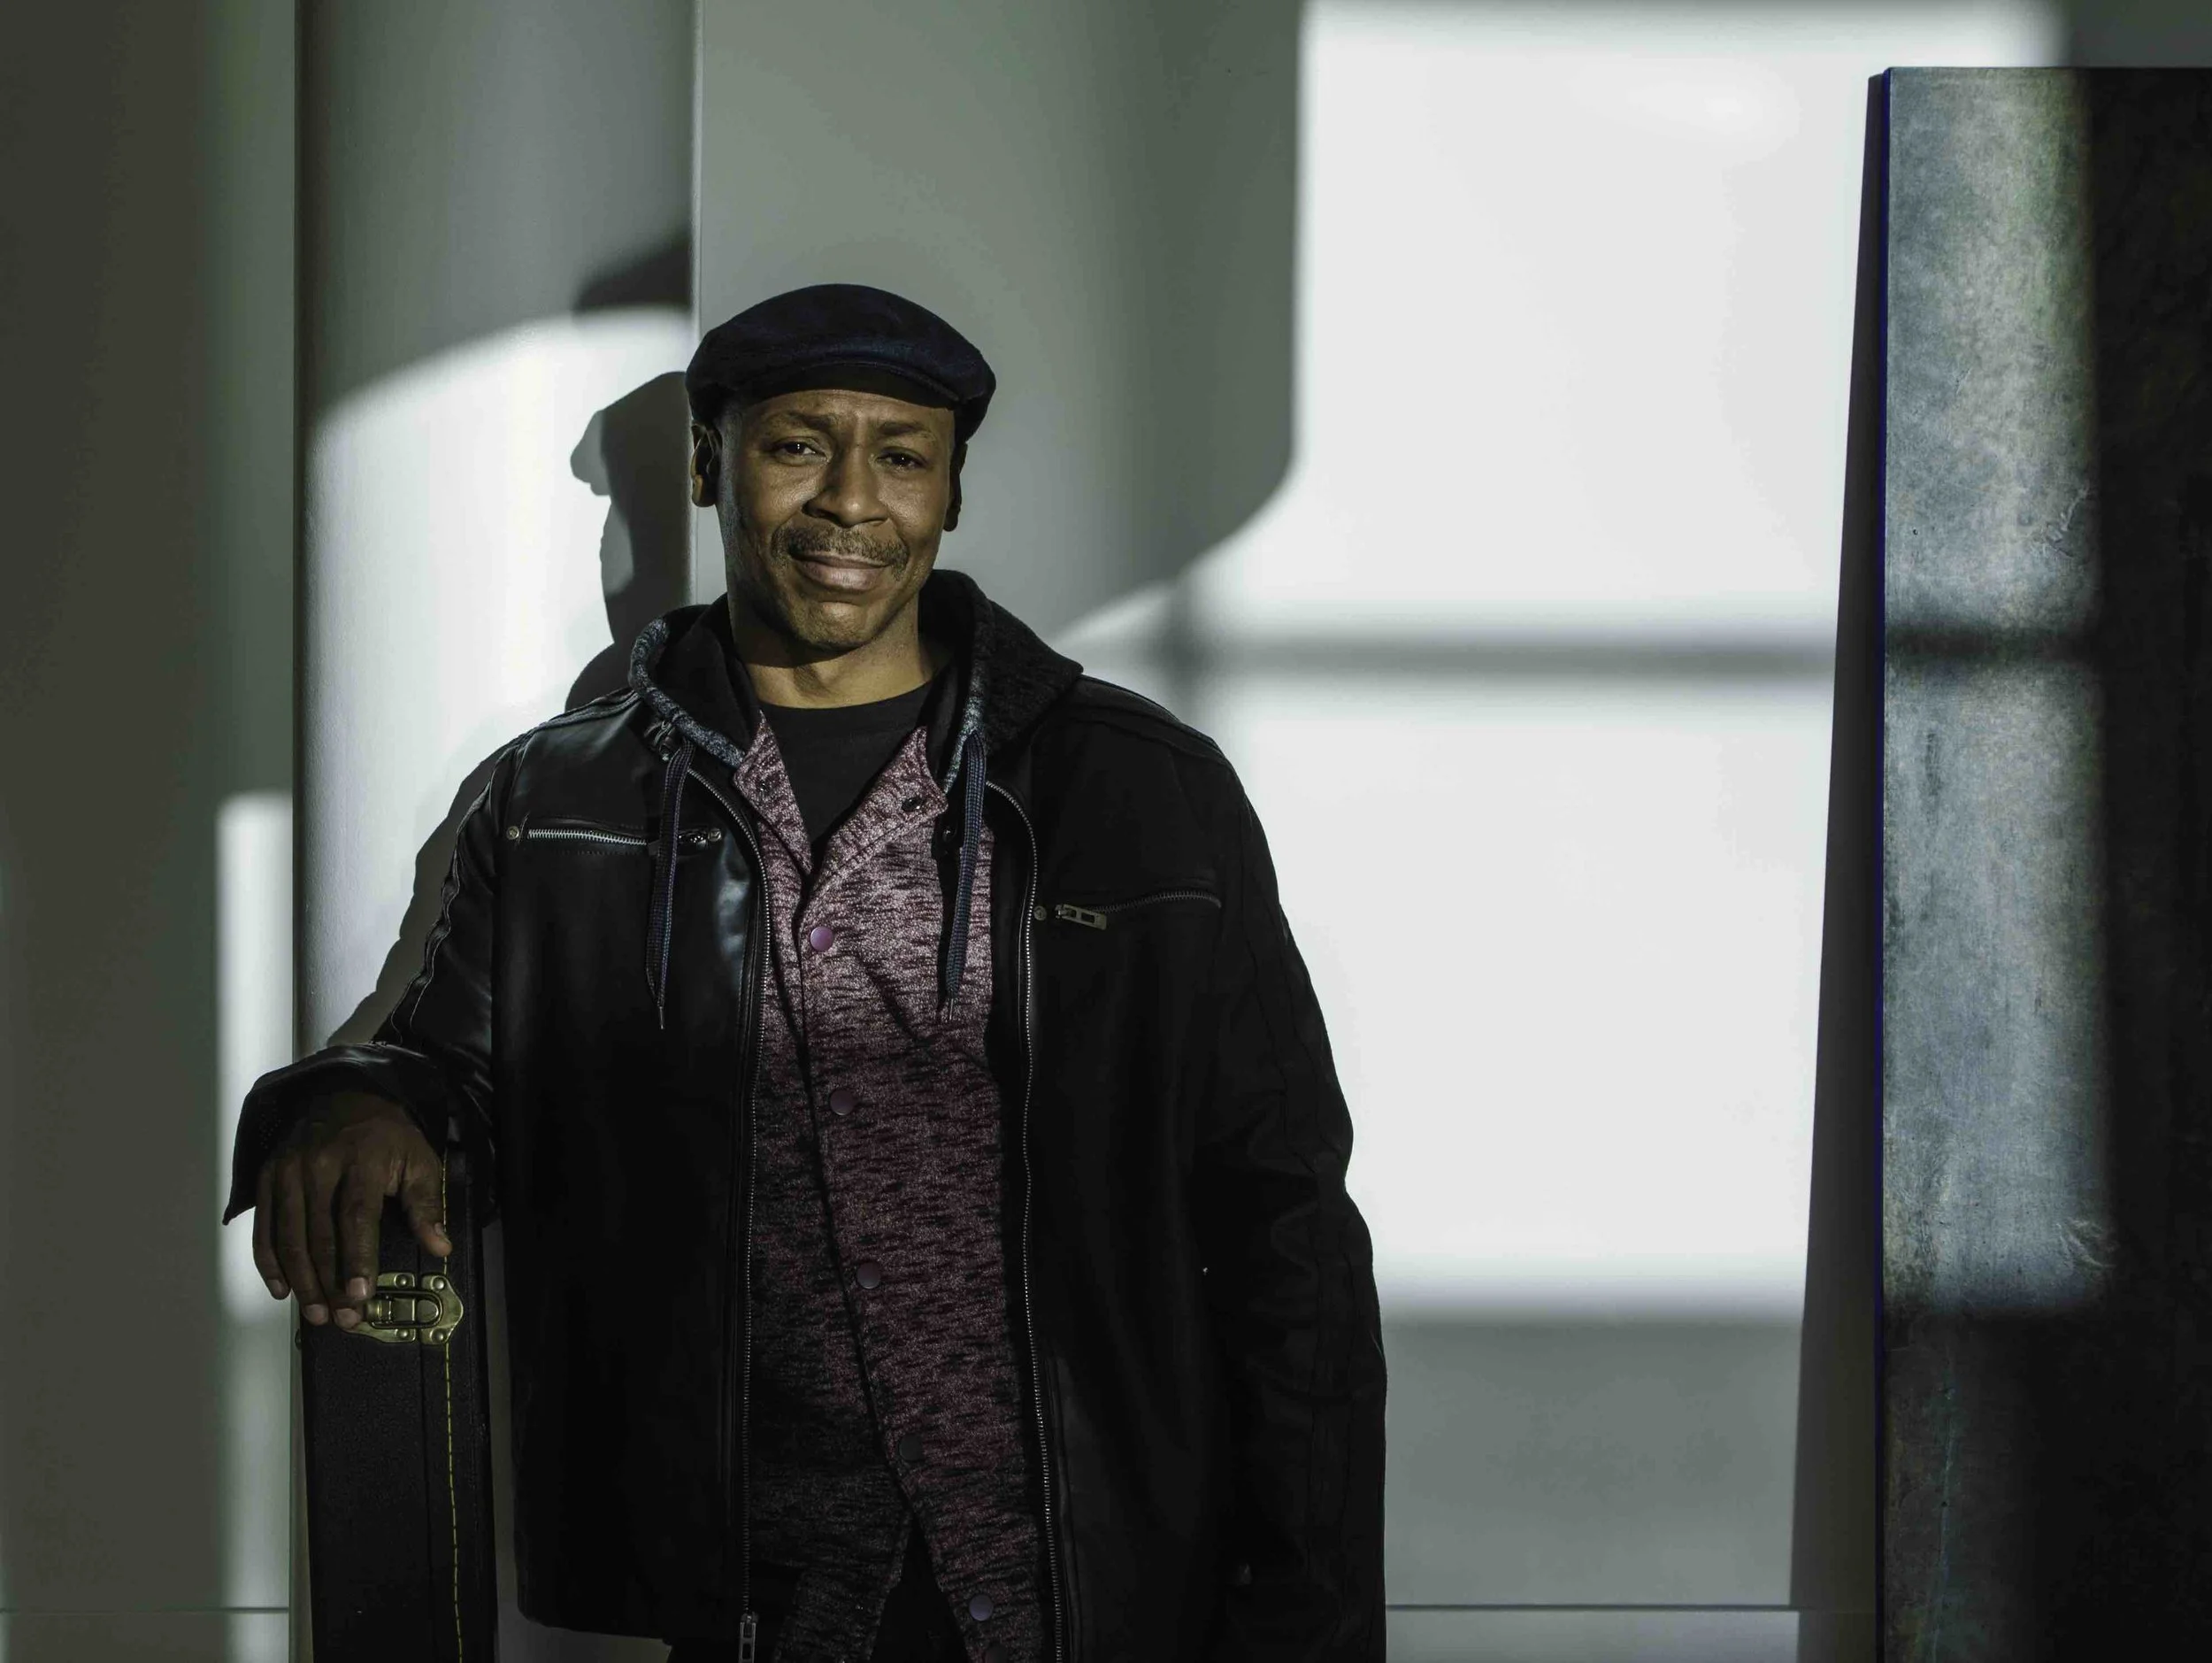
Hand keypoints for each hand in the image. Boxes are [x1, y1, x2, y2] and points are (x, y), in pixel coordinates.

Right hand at [251, 1090, 452, 1329]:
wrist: (345, 1093)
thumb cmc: (387, 1135)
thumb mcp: (419, 1159)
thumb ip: (427, 1205)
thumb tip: (441, 1247)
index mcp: (361, 1159)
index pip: (356, 1217)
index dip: (357, 1259)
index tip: (360, 1295)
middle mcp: (317, 1165)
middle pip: (320, 1234)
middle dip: (329, 1282)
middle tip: (341, 1319)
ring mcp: (287, 1171)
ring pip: (288, 1237)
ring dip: (301, 1281)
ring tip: (317, 1314)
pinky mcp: (268, 1177)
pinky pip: (263, 1227)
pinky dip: (269, 1263)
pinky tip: (282, 1290)